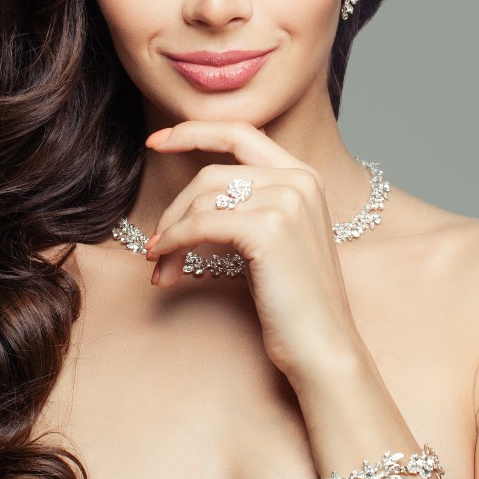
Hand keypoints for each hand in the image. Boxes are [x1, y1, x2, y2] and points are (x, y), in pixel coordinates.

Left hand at [143, 120, 366, 381]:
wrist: (324, 347)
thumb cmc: (296, 302)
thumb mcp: (276, 239)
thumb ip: (251, 204)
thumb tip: (193, 198)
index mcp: (305, 176)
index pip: (241, 133)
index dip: (195, 132)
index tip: (157, 140)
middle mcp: (300, 180)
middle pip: (211, 173)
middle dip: (174, 209)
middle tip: (155, 245)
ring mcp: (287, 202)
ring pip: (202, 200)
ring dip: (170, 234)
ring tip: (161, 266)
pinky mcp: (268, 230)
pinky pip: (200, 225)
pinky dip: (173, 243)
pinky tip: (164, 264)